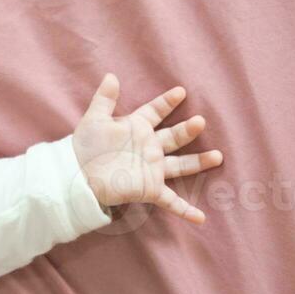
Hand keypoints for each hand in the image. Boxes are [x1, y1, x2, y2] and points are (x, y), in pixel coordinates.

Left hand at [73, 74, 223, 223]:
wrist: (76, 175)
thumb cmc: (84, 146)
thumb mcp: (94, 120)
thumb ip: (104, 99)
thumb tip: (111, 75)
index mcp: (137, 128)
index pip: (155, 112)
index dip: (167, 103)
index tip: (181, 92)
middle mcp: (149, 148)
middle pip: (174, 137)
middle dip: (188, 130)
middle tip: (200, 121)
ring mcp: (152, 169)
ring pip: (181, 165)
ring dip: (199, 162)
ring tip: (218, 156)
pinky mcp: (150, 189)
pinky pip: (172, 201)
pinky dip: (186, 210)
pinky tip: (201, 218)